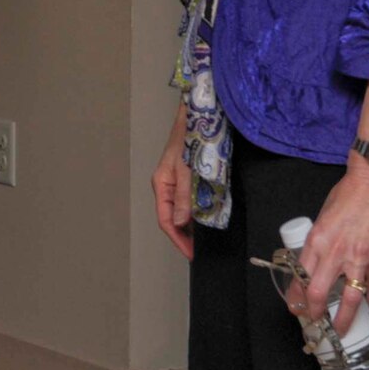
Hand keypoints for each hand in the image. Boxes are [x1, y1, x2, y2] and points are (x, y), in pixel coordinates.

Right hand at [151, 102, 194, 260]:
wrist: (200, 115)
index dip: (178, 239)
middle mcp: (166, 184)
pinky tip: (207, 217)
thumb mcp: (188, 171)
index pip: (166, 220)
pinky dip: (197, 211)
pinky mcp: (188, 175)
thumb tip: (180, 223)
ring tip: (203, 238)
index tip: (191, 254)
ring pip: (181, 209)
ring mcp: (177, 180)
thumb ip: (184, 197)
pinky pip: (189, 199)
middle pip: (171, 217)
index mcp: (161, 184)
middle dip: (184, 235)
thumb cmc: (192, 139)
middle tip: (199, 250)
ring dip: (191, 224)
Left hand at [290, 157, 368, 335]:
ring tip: (341, 330)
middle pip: (319, 292)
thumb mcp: (323, 216)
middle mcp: (336, 252)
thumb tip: (317, 260)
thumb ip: (320, 241)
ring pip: (350, 298)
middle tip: (313, 322)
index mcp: (317, 240)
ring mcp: (360, 257)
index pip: (299, 276)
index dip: (295, 296)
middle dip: (314, 313)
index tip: (294, 307)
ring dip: (344, 318)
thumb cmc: (348, 194)